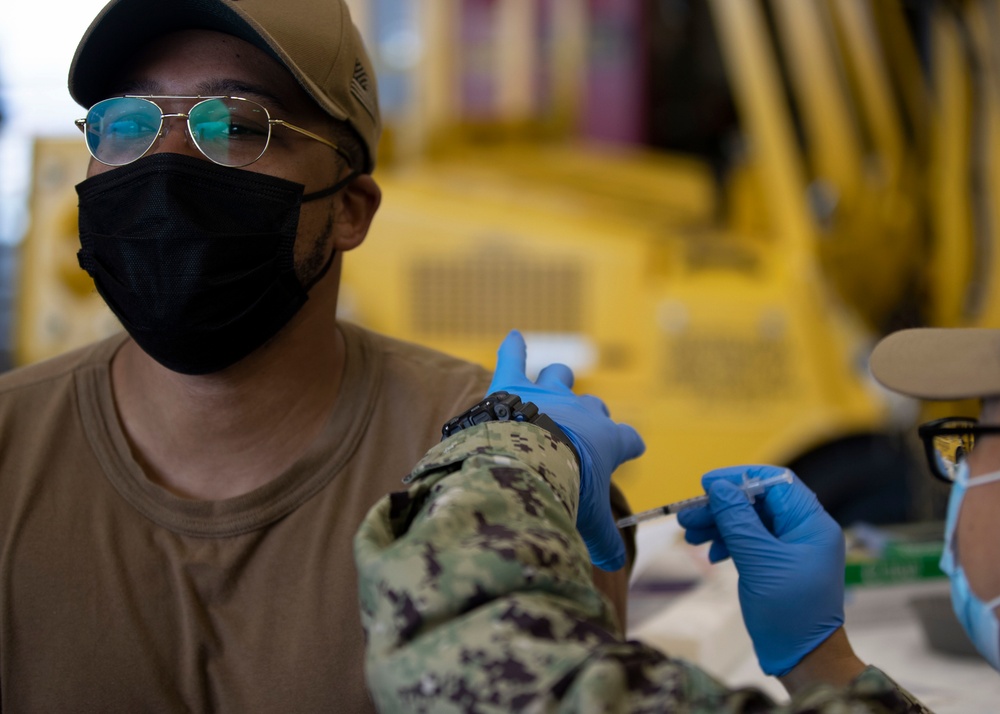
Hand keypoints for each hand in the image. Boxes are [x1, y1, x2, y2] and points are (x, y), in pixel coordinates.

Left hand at [486, 330, 644, 570]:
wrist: (523, 462)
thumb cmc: (564, 492)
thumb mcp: (588, 521)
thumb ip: (603, 541)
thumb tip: (614, 567)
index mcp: (607, 441)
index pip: (629, 439)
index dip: (631, 446)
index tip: (633, 450)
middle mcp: (581, 411)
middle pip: (594, 408)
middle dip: (592, 417)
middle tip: (582, 436)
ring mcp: (547, 394)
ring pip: (560, 376)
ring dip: (558, 380)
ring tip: (555, 381)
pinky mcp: (511, 385)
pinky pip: (512, 359)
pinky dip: (512, 348)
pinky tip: (512, 337)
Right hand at [676, 465, 844, 675]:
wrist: (803, 658)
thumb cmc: (788, 610)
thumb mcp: (758, 561)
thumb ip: (738, 521)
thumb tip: (719, 487)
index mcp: (811, 523)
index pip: (776, 482)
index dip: (740, 479)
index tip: (707, 484)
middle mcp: (804, 530)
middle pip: (758, 502)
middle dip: (723, 507)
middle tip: (688, 516)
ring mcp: (792, 548)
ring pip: (751, 522)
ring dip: (720, 525)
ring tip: (691, 534)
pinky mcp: (779, 564)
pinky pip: (751, 541)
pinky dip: (729, 542)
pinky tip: (712, 554)